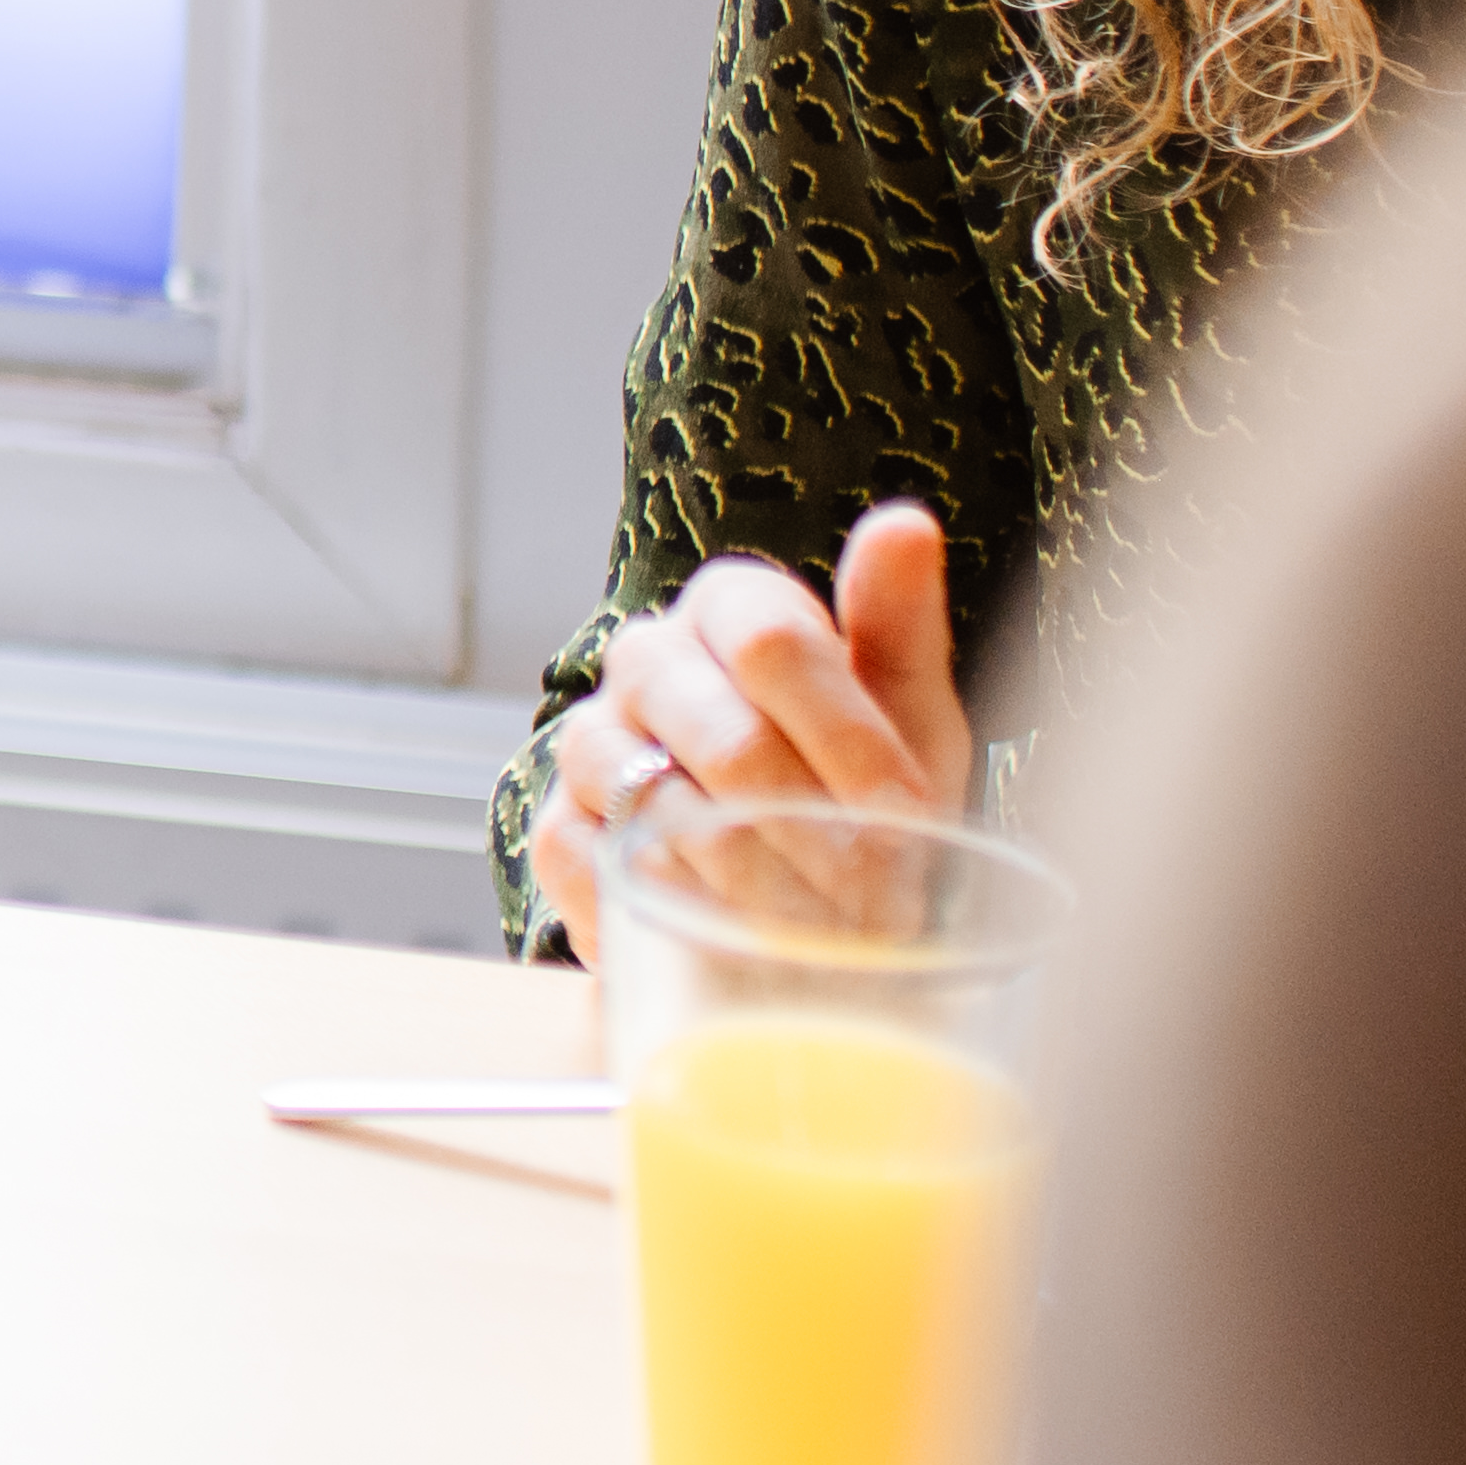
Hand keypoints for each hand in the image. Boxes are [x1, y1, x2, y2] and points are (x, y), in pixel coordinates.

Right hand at [528, 497, 963, 958]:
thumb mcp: (907, 708)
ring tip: (825, 933)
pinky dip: (677, 911)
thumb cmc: (861, 785)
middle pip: (723, 737)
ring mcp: (591, 745)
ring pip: (660, 807)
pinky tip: (739, 940)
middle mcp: (647, 661)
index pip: (774, 645)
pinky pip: (601, 868)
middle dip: (813, 830)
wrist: (797, 879)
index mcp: (731, 608)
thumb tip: (905, 524)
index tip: (907, 815)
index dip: (848, 738)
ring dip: (757, 884)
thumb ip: (899, 619)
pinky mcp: (558, 831)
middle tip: (875, 900)